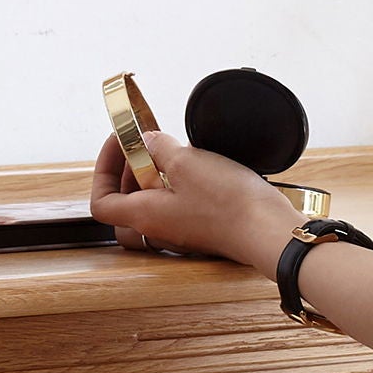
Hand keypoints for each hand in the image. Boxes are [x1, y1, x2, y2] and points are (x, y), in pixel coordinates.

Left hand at [89, 130, 300, 264]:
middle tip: (143, 146)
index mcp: (145, 215)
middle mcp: (160, 229)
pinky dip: (177, 185)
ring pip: (152, 205)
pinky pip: (178, 207)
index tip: (119, 143)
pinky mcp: (204, 228)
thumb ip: (157, 146)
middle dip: (127, 170)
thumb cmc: (228, 204)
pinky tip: (195, 168)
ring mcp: (183, 232)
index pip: (102, 202)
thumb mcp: (184, 160)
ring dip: (154, 177)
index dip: (102, 169)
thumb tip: (146, 140)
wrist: (271, 231)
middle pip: (125, 204)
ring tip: (171, 154)